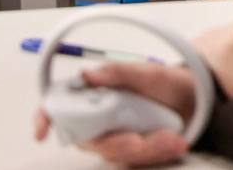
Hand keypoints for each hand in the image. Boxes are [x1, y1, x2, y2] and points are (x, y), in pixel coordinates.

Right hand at [33, 62, 195, 165]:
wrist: (192, 98)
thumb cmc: (163, 82)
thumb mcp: (146, 72)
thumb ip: (117, 73)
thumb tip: (86, 74)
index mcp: (92, 96)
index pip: (58, 108)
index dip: (44, 118)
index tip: (41, 131)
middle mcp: (97, 121)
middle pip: (93, 142)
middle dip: (121, 144)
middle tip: (141, 140)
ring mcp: (114, 138)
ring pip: (118, 155)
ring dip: (147, 150)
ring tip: (173, 139)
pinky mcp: (131, 152)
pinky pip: (137, 161)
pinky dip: (156, 154)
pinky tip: (174, 144)